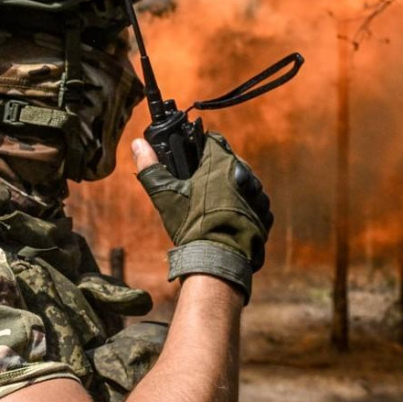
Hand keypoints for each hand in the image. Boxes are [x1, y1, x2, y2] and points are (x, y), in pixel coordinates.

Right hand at [132, 133, 271, 299]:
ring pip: (243, 182)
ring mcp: (258, 194)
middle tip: (200, 189)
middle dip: (216, 171)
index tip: (193, 162)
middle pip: (229, 162)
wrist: (218, 260)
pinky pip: (254, 203)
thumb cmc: (191, 226)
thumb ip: (150, 166)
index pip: (213, 141)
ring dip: (232, 189)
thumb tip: (137, 144)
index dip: (201, 149)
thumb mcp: (165, 195)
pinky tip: (228, 219)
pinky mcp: (265, 214)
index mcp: (221, 163)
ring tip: (214, 208)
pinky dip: (243, 208)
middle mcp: (245, 174)